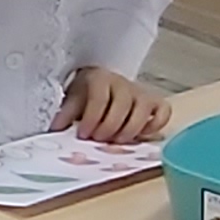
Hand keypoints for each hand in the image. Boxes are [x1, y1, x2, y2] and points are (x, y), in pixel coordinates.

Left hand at [56, 67, 171, 144]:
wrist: (102, 83)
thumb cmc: (87, 94)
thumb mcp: (73, 100)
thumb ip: (66, 114)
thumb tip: (55, 129)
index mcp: (100, 79)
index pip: (99, 97)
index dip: (92, 118)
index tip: (83, 134)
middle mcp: (123, 83)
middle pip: (123, 104)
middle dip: (110, 126)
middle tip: (99, 139)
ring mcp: (141, 92)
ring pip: (144, 109)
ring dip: (130, 129)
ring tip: (117, 141)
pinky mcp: (155, 102)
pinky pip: (163, 111)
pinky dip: (156, 124)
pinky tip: (140, 135)